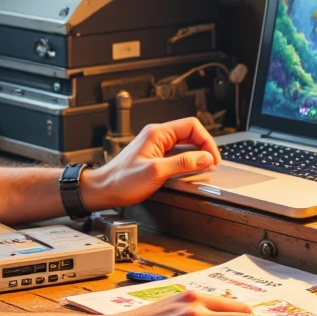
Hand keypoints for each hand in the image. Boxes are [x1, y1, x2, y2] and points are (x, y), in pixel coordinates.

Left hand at [81, 117, 221, 210]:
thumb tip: (205, 158)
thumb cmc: (122, 180)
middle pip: (190, 134)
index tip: (212, 158)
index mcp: (158, 133)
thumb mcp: (156, 172)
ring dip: (196, 157)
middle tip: (211, 165)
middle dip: (203, 148)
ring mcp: (155, 146)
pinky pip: (176, 155)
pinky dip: (186, 163)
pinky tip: (188, 174)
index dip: (207, 141)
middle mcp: (157, 136)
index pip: (192, 126)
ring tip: (202, 170)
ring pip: (184, 146)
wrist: (103, 189)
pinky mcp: (154, 157)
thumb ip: (183, 163)